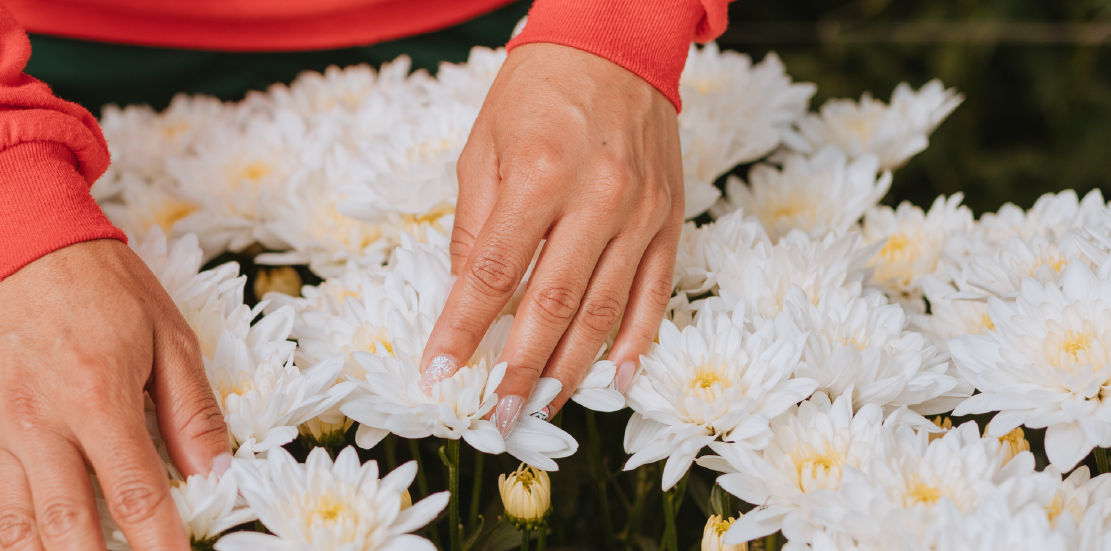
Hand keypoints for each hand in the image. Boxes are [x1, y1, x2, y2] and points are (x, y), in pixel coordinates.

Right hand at [0, 239, 231, 550]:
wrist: (15, 241)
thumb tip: (217, 474)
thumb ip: (193, 411)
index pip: (135, 494)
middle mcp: (38, 421)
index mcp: (96, 394)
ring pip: (16, 530)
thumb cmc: (98, 285)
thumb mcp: (167, 334)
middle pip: (68, 526)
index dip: (159, 544)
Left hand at [421, 43, 685, 432]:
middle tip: (496, 416)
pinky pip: (656, 294)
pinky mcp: (670, 220)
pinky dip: (638, 343)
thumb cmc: (537, 92)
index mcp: (537, 174)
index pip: (494, 271)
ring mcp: (639, 213)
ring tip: (542, 407)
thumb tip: (466, 295)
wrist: (616, 45)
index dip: (464, 328)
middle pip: (552, 304)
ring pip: (605, 310)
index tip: (440, 371)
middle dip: (519, 369)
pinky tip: (617, 380)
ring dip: (572, 368)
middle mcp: (595, 198)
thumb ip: (476, 225)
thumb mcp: (483, 147)